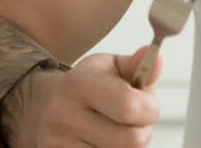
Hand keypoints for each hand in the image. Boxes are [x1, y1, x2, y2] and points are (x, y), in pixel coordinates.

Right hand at [19, 48, 162, 147]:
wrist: (44, 107)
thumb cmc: (85, 87)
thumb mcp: (109, 67)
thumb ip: (138, 66)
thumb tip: (157, 61)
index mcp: (79, 83)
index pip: (129, 106)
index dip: (150, 109)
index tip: (147, 105)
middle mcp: (64, 115)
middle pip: (131, 140)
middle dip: (143, 132)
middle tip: (133, 122)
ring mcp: (59, 143)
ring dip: (126, 146)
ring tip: (115, 131)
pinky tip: (102, 142)